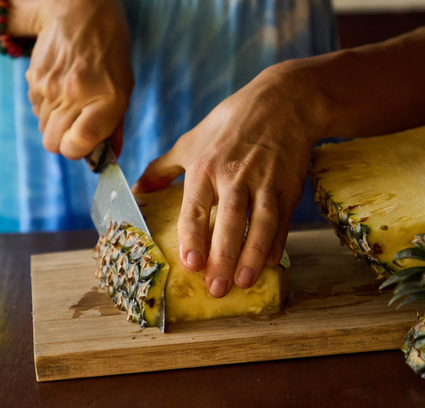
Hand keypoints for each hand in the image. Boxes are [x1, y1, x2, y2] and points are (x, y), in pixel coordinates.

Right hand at [23, 0, 132, 158]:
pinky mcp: (33, 78)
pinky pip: (35, 109)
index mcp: (104, 99)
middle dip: (66, 142)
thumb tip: (109, 157)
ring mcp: (49, 86)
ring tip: (72, 103)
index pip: (75, 145)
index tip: (85, 146)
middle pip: (53, 143)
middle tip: (78, 128)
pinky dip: (46, 108)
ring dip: (56, 124)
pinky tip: (60, 89)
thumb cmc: (110, 53)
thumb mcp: (124, 89)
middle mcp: (73, 94)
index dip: (78, 152)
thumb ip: (115, 126)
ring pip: (43, 128)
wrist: (82, 12)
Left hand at [133, 65, 321, 296]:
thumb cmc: (230, 123)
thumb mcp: (191, 140)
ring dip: (252, 255)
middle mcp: (234, 175)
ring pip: (260, 223)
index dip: (193, 238)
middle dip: (223, 257)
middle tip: (216, 288)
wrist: (283, 102)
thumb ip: (162, 169)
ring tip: (243, 282)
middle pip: (229, 221)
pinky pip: (282, 219)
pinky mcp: (289, 185)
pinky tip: (270, 263)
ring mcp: (265, 181)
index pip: (196, 208)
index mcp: (205, 166)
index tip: (191, 264)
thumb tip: (135, 191)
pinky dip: (277, 243)